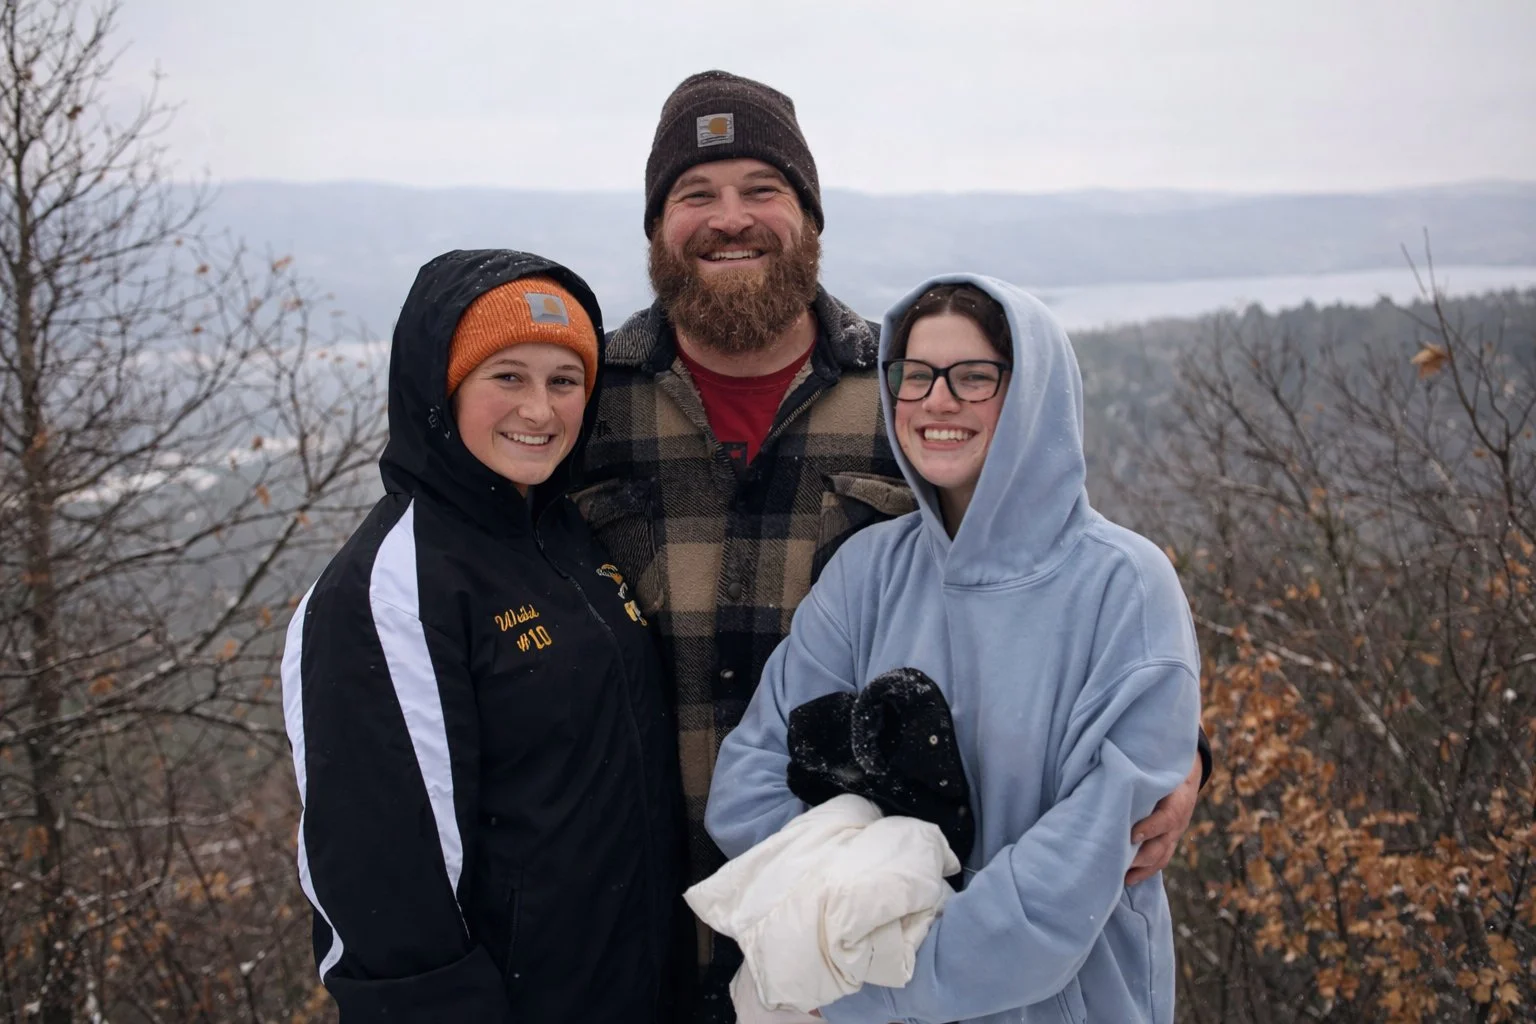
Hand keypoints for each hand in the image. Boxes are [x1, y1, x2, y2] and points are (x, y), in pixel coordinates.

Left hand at [1125, 752, 1201, 885]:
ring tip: (1119, 876)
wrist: (1184, 776)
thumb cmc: (1160, 768)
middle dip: (1141, 856)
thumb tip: (1106, 766)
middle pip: (1163, 844)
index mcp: (1177, 799)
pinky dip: (1144, 872)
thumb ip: (1138, 772)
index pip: (1167, 817)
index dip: (1151, 828)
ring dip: (1141, 868)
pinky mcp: (1169, 843)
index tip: (1133, 835)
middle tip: (1117, 862)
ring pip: (1161, 857)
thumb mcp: (1155, 767)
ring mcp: (1174, 835)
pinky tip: (1127, 879)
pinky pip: (1160, 861)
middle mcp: (1178, 821)